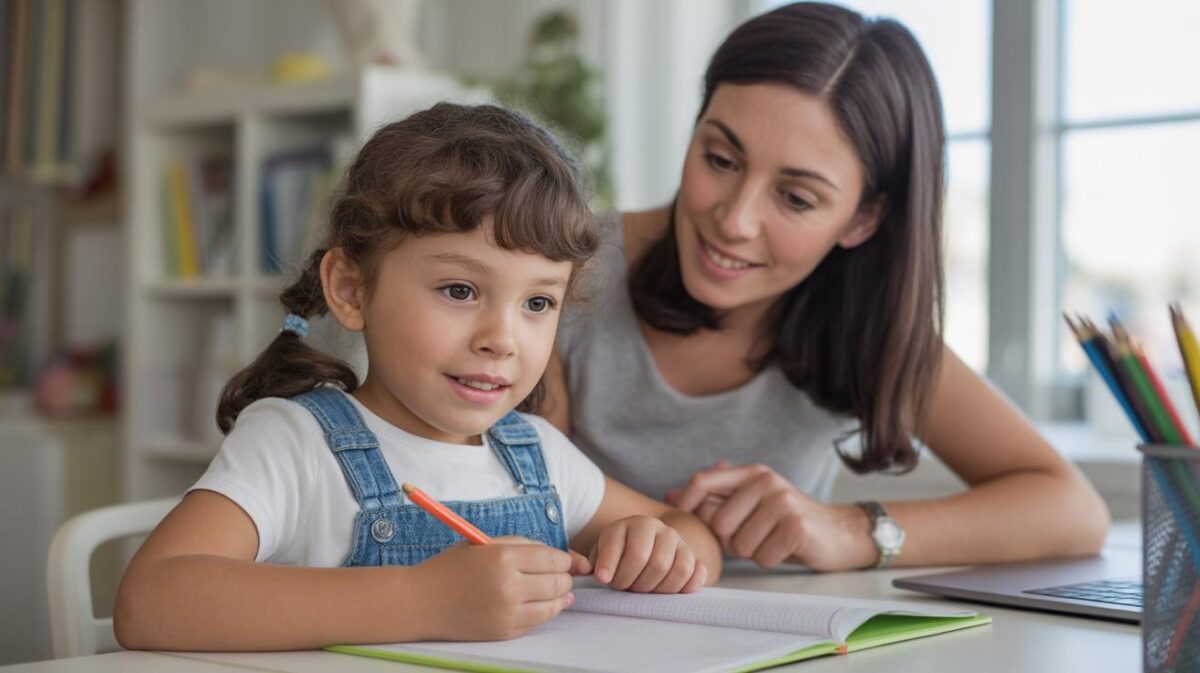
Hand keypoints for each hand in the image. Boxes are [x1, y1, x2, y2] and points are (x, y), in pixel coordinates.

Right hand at [417, 537, 579, 640]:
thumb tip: (565, 559)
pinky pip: (537, 623)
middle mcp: (508, 586)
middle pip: (557, 582)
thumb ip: (524, 545)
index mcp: (503, 557)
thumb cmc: (451, 568)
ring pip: (553, 606)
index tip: (564, 560)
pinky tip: (539, 604)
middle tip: (563, 575)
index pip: (553, 559)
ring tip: (557, 591)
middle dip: (565, 578)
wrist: (420, 602)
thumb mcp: (485, 543)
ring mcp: (507, 612)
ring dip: (560, 597)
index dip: (565, 559)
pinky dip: (544, 613)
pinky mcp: (504, 632)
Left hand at [587, 515, 706, 592]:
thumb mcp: (597, 553)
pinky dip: (687, 585)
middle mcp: (658, 528)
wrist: (637, 546)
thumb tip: (592, 571)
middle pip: (656, 563)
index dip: (615, 570)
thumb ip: (586, 562)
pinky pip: (696, 572)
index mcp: (633, 524)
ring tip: (642, 590)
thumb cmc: (614, 555)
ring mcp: (678, 541)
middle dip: (636, 583)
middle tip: (624, 588)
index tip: (603, 580)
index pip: (631, 551)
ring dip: (658, 589)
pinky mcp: (692, 556)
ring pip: (678, 569)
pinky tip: (671, 592)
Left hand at [669, 462, 874, 571]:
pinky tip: (785, 549)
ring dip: (751, 552)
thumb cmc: (786, 520)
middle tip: (752, 537)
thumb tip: (671, 496)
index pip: (701, 482)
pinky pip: (761, 557)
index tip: (684, 520)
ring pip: (739, 544)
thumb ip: (716, 497)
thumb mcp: (752, 501)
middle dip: (729, 540)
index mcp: (750, 473)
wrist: (838, 532)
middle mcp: (765, 482)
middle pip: (717, 522)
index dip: (686, 504)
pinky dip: (769, 560)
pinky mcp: (796, 527)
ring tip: (770, 541)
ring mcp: (782, 502)